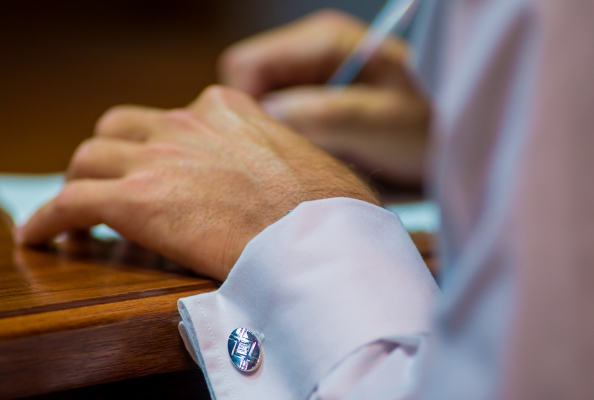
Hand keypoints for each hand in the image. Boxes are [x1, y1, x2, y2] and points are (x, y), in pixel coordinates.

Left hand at [16, 86, 377, 280]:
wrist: (318, 237)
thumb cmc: (327, 209)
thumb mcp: (306, 159)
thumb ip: (279, 154)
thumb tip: (288, 176)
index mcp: (226, 110)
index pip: (173, 117)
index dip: (159, 145)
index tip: (158, 167)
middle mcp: (185, 124)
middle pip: (121, 129)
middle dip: (113, 155)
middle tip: (114, 184)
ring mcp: (157, 158)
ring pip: (90, 158)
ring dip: (82, 183)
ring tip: (81, 210)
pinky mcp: (134, 201)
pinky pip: (70, 202)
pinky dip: (50, 220)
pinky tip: (41, 237)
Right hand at [219, 10, 430, 184]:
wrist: (453, 134)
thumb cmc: (426, 124)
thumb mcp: (379, 121)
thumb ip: (323, 114)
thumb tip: (265, 116)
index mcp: (323, 40)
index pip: (246, 64)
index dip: (246, 106)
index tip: (266, 145)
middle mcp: (309, 49)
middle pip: (248, 83)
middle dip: (259, 122)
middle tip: (290, 155)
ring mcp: (310, 72)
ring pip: (261, 102)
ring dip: (275, 133)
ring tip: (309, 157)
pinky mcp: (314, 96)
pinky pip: (280, 116)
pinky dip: (287, 137)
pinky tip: (313, 154)